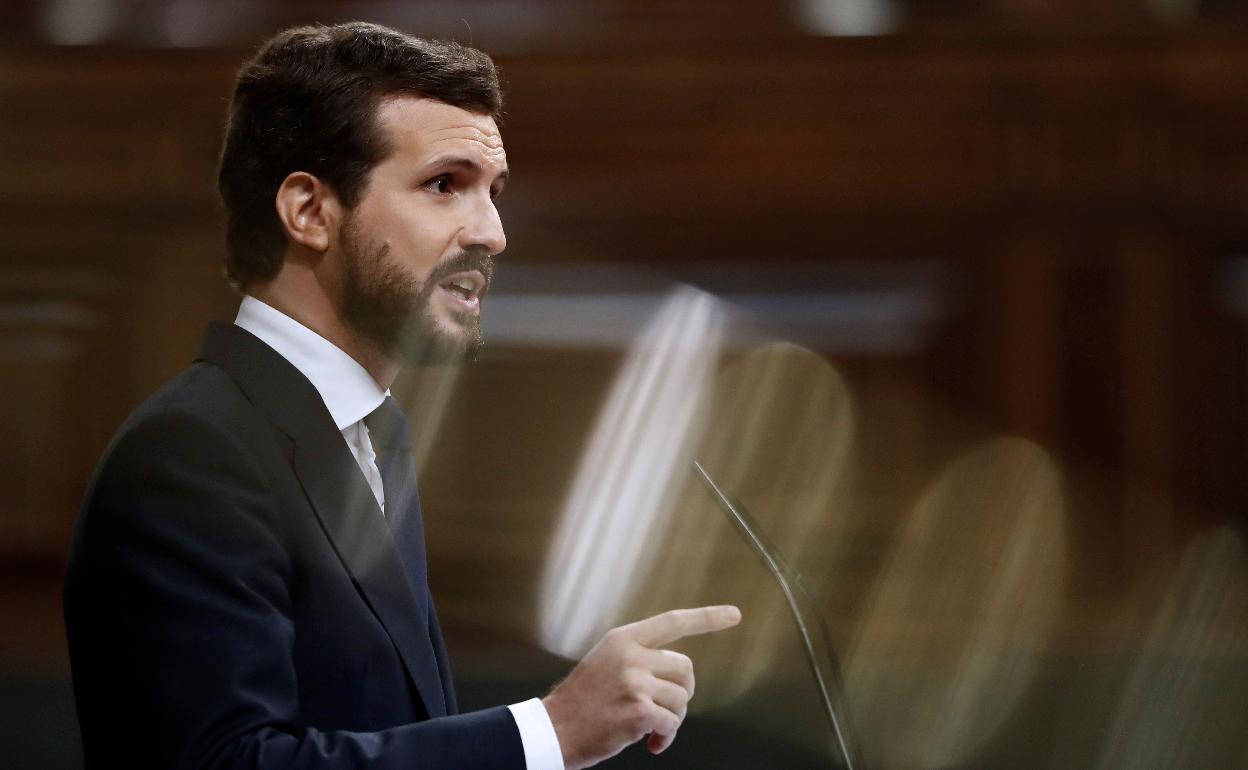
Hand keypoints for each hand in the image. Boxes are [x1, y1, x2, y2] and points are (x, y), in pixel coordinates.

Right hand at [541, 605, 740, 769]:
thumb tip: (680, 672)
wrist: (553, 729)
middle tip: (666, 709)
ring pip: (681, 699)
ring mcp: (634, 683)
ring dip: (671, 720)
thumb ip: (639, 657)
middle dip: (682, 693)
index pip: (673, 622)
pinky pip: (671, 724)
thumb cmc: (583, 701)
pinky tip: (651, 743)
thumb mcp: (607, 662)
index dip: (707, 618)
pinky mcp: (638, 711)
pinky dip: (665, 737)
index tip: (734, 614)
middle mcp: (631, 656)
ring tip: (652, 729)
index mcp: (624, 639)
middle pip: (685, 668)